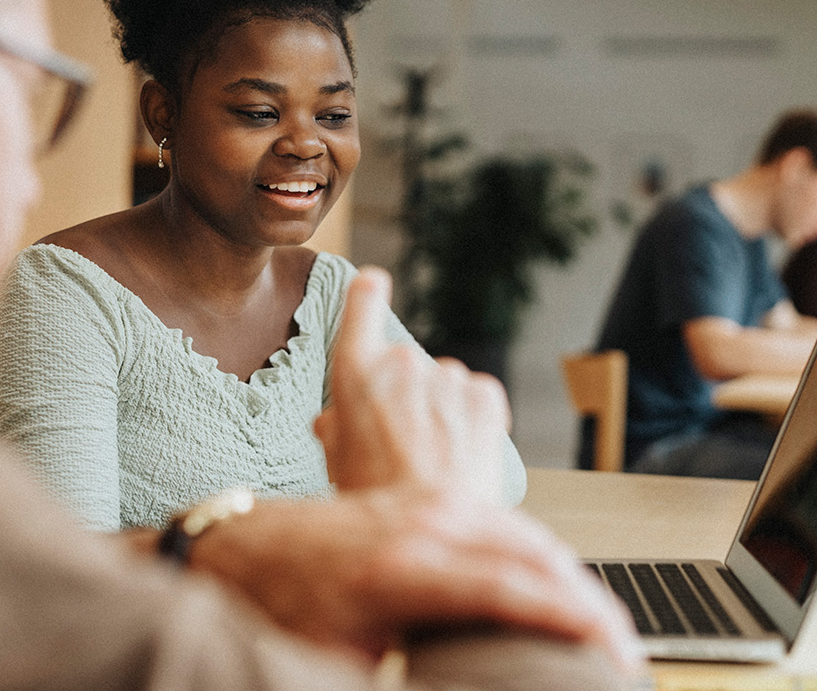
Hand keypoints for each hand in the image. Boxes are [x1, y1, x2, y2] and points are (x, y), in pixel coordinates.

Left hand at [190, 486, 644, 674]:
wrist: (249, 545)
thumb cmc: (285, 601)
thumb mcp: (332, 659)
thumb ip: (392, 674)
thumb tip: (452, 685)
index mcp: (399, 566)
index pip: (505, 587)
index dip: (566, 619)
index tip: (610, 650)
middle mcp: (421, 523)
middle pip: (529, 551)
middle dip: (586, 599)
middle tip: (623, 650)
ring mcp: (426, 504)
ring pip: (520, 529)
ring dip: (569, 572)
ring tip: (603, 622)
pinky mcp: (427, 500)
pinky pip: (500, 517)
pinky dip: (539, 549)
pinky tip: (557, 579)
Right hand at [314, 266, 510, 502]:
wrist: (430, 532)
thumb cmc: (372, 504)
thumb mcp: (336, 463)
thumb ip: (334, 428)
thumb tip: (331, 421)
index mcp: (355, 371)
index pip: (363, 302)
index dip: (368, 292)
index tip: (374, 283)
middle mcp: (401, 361)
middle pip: (404, 366)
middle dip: (405, 397)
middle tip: (402, 446)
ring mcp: (447, 375)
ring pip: (443, 385)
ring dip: (440, 410)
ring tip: (432, 460)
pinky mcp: (485, 393)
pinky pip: (476, 396)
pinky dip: (471, 419)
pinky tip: (460, 454)